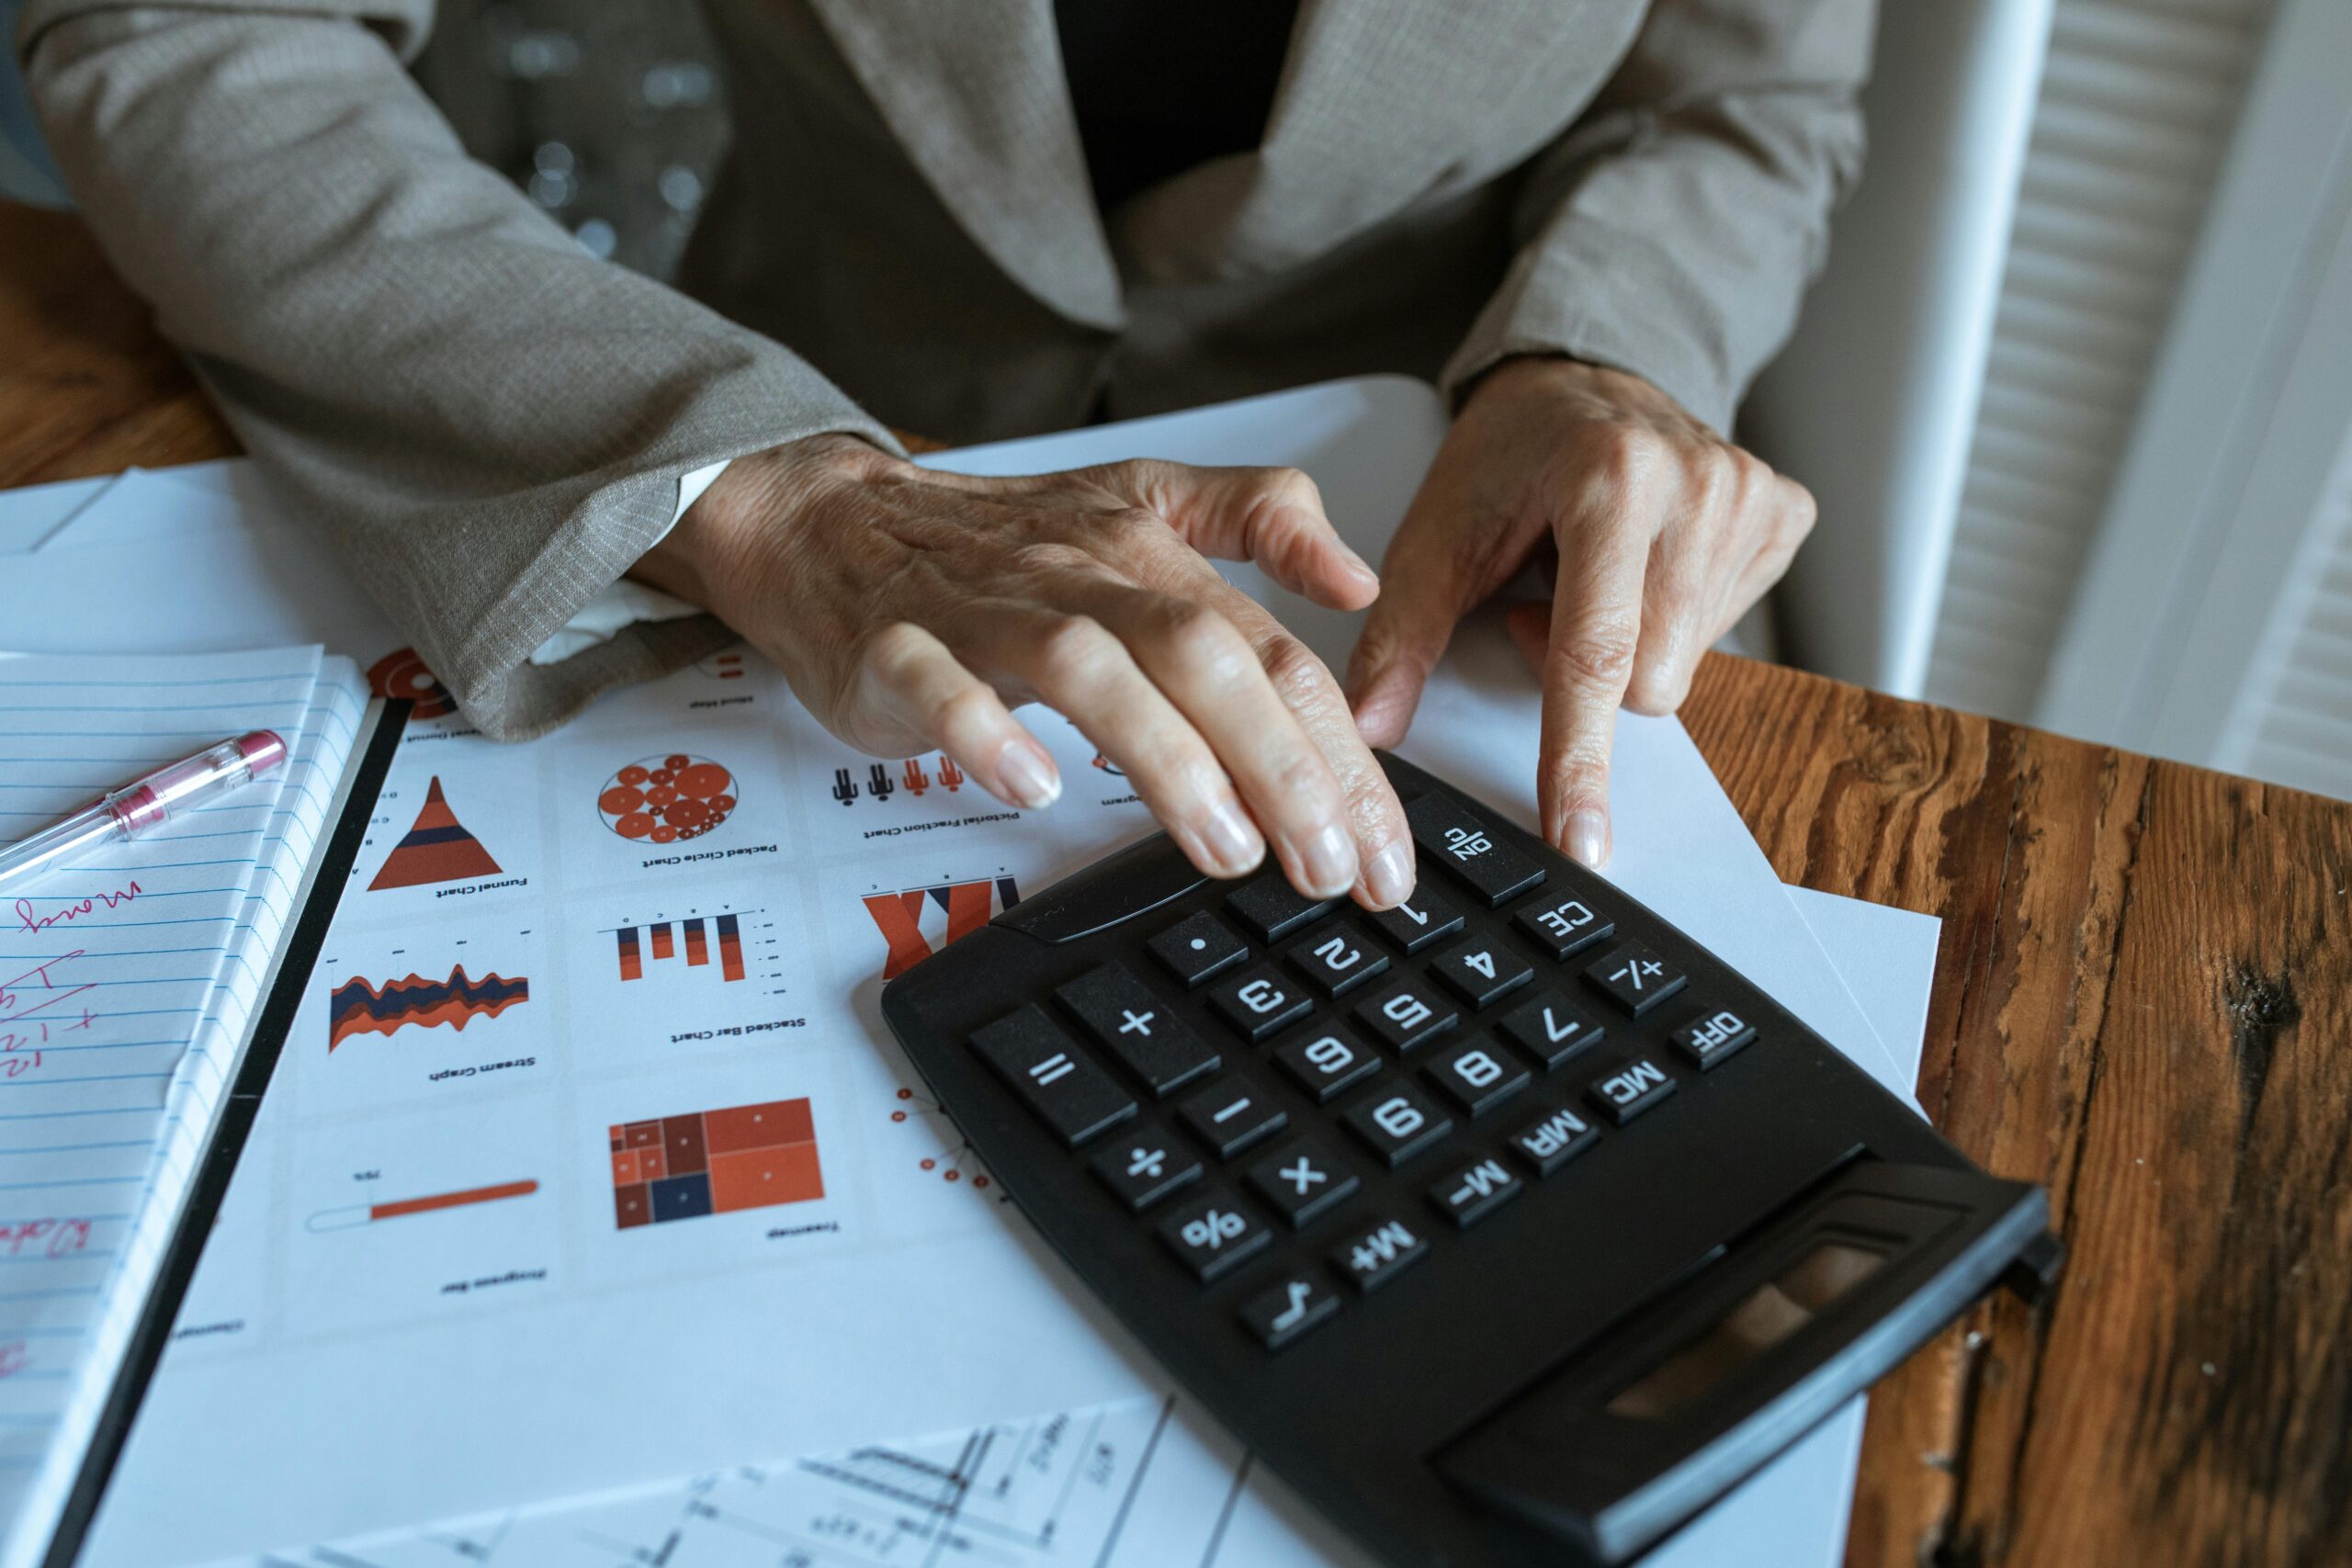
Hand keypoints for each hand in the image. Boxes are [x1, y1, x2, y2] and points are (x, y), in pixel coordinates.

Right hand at [634, 435, 1416, 906]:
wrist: (834, 523)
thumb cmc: (1000, 539)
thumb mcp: (1145, 499)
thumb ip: (1260, 520)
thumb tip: (1357, 579)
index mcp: (1149, 552)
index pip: (1272, 654)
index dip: (1340, 754)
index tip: (1384, 850)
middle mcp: (1080, 576)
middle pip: (1201, 656)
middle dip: (1281, 767)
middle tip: (1331, 869)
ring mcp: (984, 611)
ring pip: (1087, 668)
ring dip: (1164, 758)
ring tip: (1225, 850)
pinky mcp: (895, 647)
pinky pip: (936, 684)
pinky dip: (983, 733)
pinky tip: (1032, 788)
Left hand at [1346, 358, 1814, 866]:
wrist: (1582, 374)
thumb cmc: (1510, 452)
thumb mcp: (1439, 531)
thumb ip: (1401, 634)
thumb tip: (1369, 728)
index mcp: (1612, 480)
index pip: (1595, 656)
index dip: (1577, 758)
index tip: (1578, 836)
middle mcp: (1698, 484)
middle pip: (1647, 680)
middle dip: (1583, 672)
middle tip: (1543, 601)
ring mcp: (1752, 498)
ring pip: (1684, 665)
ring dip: (1627, 644)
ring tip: (1591, 574)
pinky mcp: (1783, 514)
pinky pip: (1724, 630)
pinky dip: (1672, 619)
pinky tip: (1645, 564)